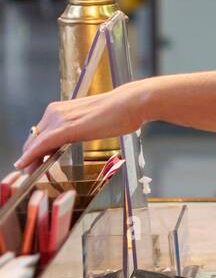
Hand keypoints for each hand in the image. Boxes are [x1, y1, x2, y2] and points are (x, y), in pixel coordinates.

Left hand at [16, 84, 145, 169]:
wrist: (129, 104)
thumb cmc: (117, 113)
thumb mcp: (90, 122)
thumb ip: (76, 130)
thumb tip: (70, 142)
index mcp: (61, 109)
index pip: (39, 133)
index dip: (33, 150)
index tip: (31, 163)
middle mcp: (56, 112)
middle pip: (34, 139)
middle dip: (29, 157)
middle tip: (29, 173)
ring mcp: (60, 118)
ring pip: (35, 143)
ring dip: (29, 160)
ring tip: (29, 173)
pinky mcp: (66, 128)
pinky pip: (42, 145)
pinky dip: (31, 156)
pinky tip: (24, 165)